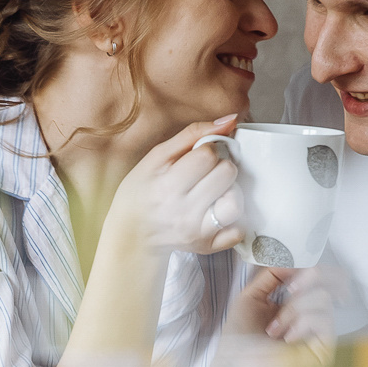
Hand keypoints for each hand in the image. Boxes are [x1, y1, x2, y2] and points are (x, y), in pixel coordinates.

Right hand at [114, 116, 245, 257]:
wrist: (131, 234)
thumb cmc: (142, 191)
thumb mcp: (156, 157)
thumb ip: (192, 134)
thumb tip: (231, 119)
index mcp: (167, 185)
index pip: (208, 154)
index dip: (208, 149)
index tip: (198, 156)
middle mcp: (183, 211)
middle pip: (226, 174)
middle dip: (220, 167)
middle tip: (206, 174)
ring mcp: (197, 232)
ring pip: (236, 203)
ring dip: (229, 192)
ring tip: (214, 192)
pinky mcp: (207, 247)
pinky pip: (237, 231)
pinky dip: (233, 220)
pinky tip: (217, 212)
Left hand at [220, 266, 334, 366]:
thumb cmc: (239, 339)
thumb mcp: (250, 296)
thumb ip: (272, 274)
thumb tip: (294, 260)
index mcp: (295, 301)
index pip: (319, 276)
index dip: (308, 269)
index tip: (288, 276)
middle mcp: (311, 314)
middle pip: (332, 280)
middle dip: (309, 278)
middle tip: (290, 290)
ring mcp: (319, 332)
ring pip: (323, 299)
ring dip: (293, 310)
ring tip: (274, 329)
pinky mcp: (324, 349)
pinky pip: (325, 320)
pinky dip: (302, 323)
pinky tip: (287, 338)